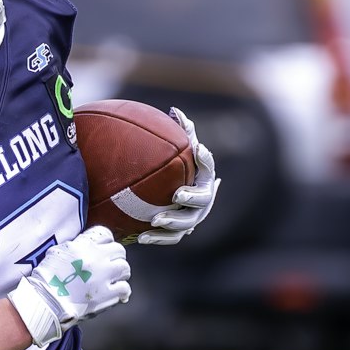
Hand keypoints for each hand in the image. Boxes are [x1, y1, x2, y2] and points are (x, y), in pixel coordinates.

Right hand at [9, 225, 130, 348]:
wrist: (46, 301)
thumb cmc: (47, 280)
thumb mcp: (57, 253)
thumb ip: (74, 246)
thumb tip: (83, 246)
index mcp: (83, 246)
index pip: (105, 234)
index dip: (106, 242)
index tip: (105, 249)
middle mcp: (96, 258)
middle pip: (119, 251)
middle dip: (115, 258)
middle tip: (110, 267)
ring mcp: (103, 276)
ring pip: (125, 268)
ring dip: (121, 274)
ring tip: (114, 280)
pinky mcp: (107, 294)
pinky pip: (125, 288)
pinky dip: (123, 291)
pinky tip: (117, 294)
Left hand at [138, 106, 220, 245]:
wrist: (171, 198)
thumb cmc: (176, 170)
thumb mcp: (180, 152)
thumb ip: (181, 133)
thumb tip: (174, 110)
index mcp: (204, 179)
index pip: (208, 168)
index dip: (205, 160)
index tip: (197, 149)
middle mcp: (202, 201)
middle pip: (202, 201)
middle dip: (191, 197)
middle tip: (176, 194)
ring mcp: (192, 219)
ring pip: (186, 224)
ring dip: (172, 222)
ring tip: (155, 219)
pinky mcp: (178, 233)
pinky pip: (170, 239)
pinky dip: (158, 239)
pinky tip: (141, 238)